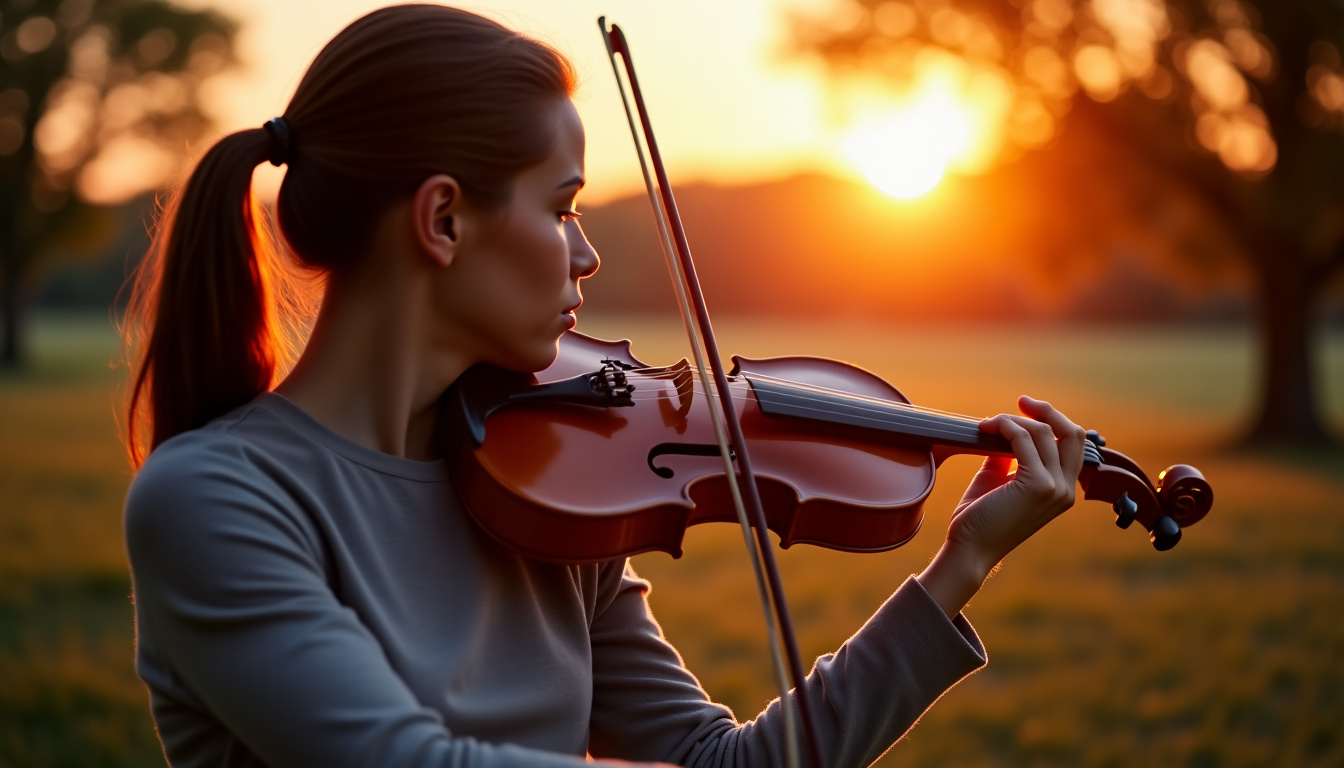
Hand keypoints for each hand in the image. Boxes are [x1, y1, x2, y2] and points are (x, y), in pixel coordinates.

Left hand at [917, 396, 1085, 617]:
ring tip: (987, 424)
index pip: (1072, 444)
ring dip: (1012, 420)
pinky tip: (986, 428)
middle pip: (1072, 433)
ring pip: (1044, 433)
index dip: (1052, 421)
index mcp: (1062, 489)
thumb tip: (1005, 429)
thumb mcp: (997, 478)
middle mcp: (1066, 489)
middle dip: (1047, 411)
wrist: (969, 548)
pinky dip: (1005, 426)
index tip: (1025, 409)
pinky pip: (1024, 440)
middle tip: (1021, 401)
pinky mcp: (1038, 485)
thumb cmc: (980, 517)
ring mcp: (1055, 488)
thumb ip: (1008, 454)